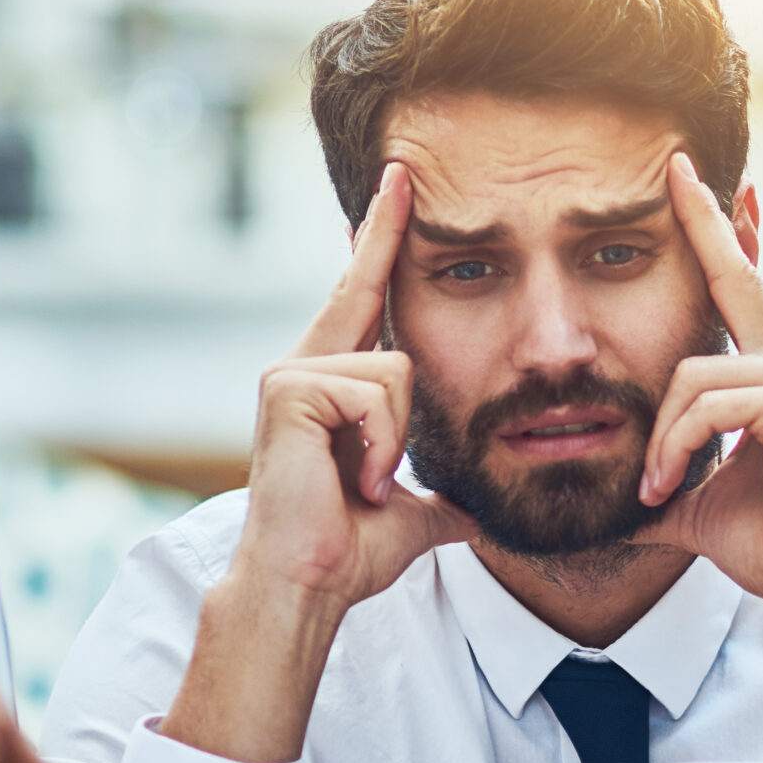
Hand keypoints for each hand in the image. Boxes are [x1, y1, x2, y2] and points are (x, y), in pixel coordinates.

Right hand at [165, 163, 474, 762]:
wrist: (309, 584)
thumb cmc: (346, 553)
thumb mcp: (409, 517)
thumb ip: (437, 502)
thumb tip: (473, 517)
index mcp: (330, 383)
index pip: (363, 294)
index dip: (381, 238)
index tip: (402, 178)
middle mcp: (304, 364)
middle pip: (394, 338)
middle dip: (390, 383)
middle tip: (359, 471)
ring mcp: (292, 372)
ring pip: (397, 373)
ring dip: (392, 445)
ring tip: (357, 485)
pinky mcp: (289, 387)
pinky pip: (376, 394)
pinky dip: (377, 448)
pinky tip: (348, 480)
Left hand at [636, 155, 762, 736]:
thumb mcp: (698, 503)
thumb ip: (660, 483)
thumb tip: (609, 505)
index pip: (740, 279)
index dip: (716, 226)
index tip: (689, 173)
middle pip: (723, 288)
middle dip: (699, 228)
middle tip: (671, 181)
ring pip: (692, 374)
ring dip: (662, 441)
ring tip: (658, 489)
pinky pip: (707, 404)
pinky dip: (677, 448)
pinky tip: (672, 487)